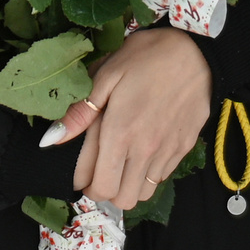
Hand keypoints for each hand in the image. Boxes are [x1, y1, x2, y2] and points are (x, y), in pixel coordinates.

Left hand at [54, 29, 211, 209]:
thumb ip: (81, 111)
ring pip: (142, 194)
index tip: (80, 172)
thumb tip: (51, 139)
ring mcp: (166, 152)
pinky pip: (160, 178)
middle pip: (119, 198)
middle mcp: (143, 150)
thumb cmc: (147, 56)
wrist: (197, 51)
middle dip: (104, 189)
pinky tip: (143, 150)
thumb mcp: (108, 73)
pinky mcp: (183, 149)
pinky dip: (147, 174)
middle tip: (99, 169)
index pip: (97, 184)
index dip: (83, 183)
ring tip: (121, 162)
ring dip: (127, 185)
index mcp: (119, 132)